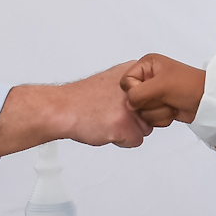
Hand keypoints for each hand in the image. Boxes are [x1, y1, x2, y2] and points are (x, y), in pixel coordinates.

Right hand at [0, 62, 151, 163]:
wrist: (61, 108)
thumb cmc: (83, 98)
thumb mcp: (113, 79)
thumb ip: (134, 86)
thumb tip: (152, 93)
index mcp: (135, 74)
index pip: (155, 96)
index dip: (139, 105)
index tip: (120, 103)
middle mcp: (136, 90)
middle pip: (153, 114)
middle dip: (135, 119)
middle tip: (111, 113)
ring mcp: (131, 108)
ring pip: (145, 129)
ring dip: (128, 130)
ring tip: (107, 120)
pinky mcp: (124, 126)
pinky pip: (134, 142)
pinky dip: (121, 140)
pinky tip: (105, 129)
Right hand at [120, 53, 206, 126]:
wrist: (207, 101)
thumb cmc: (189, 85)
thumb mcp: (161, 85)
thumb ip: (138, 93)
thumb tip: (129, 104)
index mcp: (147, 65)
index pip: (126, 81)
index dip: (136, 90)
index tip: (151, 91)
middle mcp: (148, 78)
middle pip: (132, 99)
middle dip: (150, 103)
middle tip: (165, 97)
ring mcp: (153, 94)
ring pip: (141, 111)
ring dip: (158, 111)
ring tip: (171, 103)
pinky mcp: (159, 107)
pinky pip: (150, 119)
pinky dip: (162, 118)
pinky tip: (173, 111)